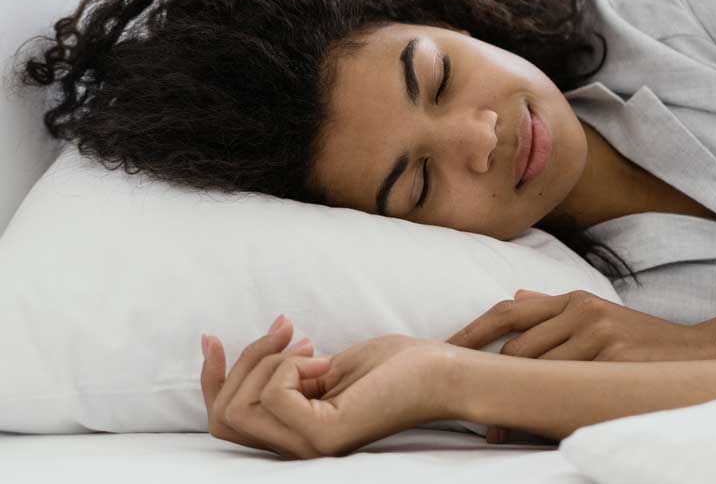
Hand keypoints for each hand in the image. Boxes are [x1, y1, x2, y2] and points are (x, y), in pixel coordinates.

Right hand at [200, 315, 453, 458]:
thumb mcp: (325, 366)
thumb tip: (255, 350)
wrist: (440, 371)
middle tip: (287, 330)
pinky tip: (327, 361)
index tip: (211, 337)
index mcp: (295, 435)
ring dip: (268, 361)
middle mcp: (297, 450)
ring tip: (313, 347)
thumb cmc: (395, 366)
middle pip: (223, 415)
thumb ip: (287, 373)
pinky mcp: (324, 435)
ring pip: (241, 405)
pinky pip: (273, 395)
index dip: (210, 379)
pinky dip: (290, 366)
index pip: (226, 422)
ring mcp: (309, 447)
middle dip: (244, 362)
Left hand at [444, 289, 715, 443]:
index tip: (443, 354)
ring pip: (537, 371)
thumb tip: (514, 299)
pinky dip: (548, 408)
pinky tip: (539, 425)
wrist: (705, 354)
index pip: (508, 314)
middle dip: (492, 383)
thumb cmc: (645, 343)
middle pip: (517, 349)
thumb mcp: (599, 316)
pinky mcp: (614, 357)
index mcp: (574, 299)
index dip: (471, 334)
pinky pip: (567, 387)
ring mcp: (598, 333)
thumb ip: (554, 309)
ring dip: (516, 403)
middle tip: (477, 416)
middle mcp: (583, 310)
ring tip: (501, 429)